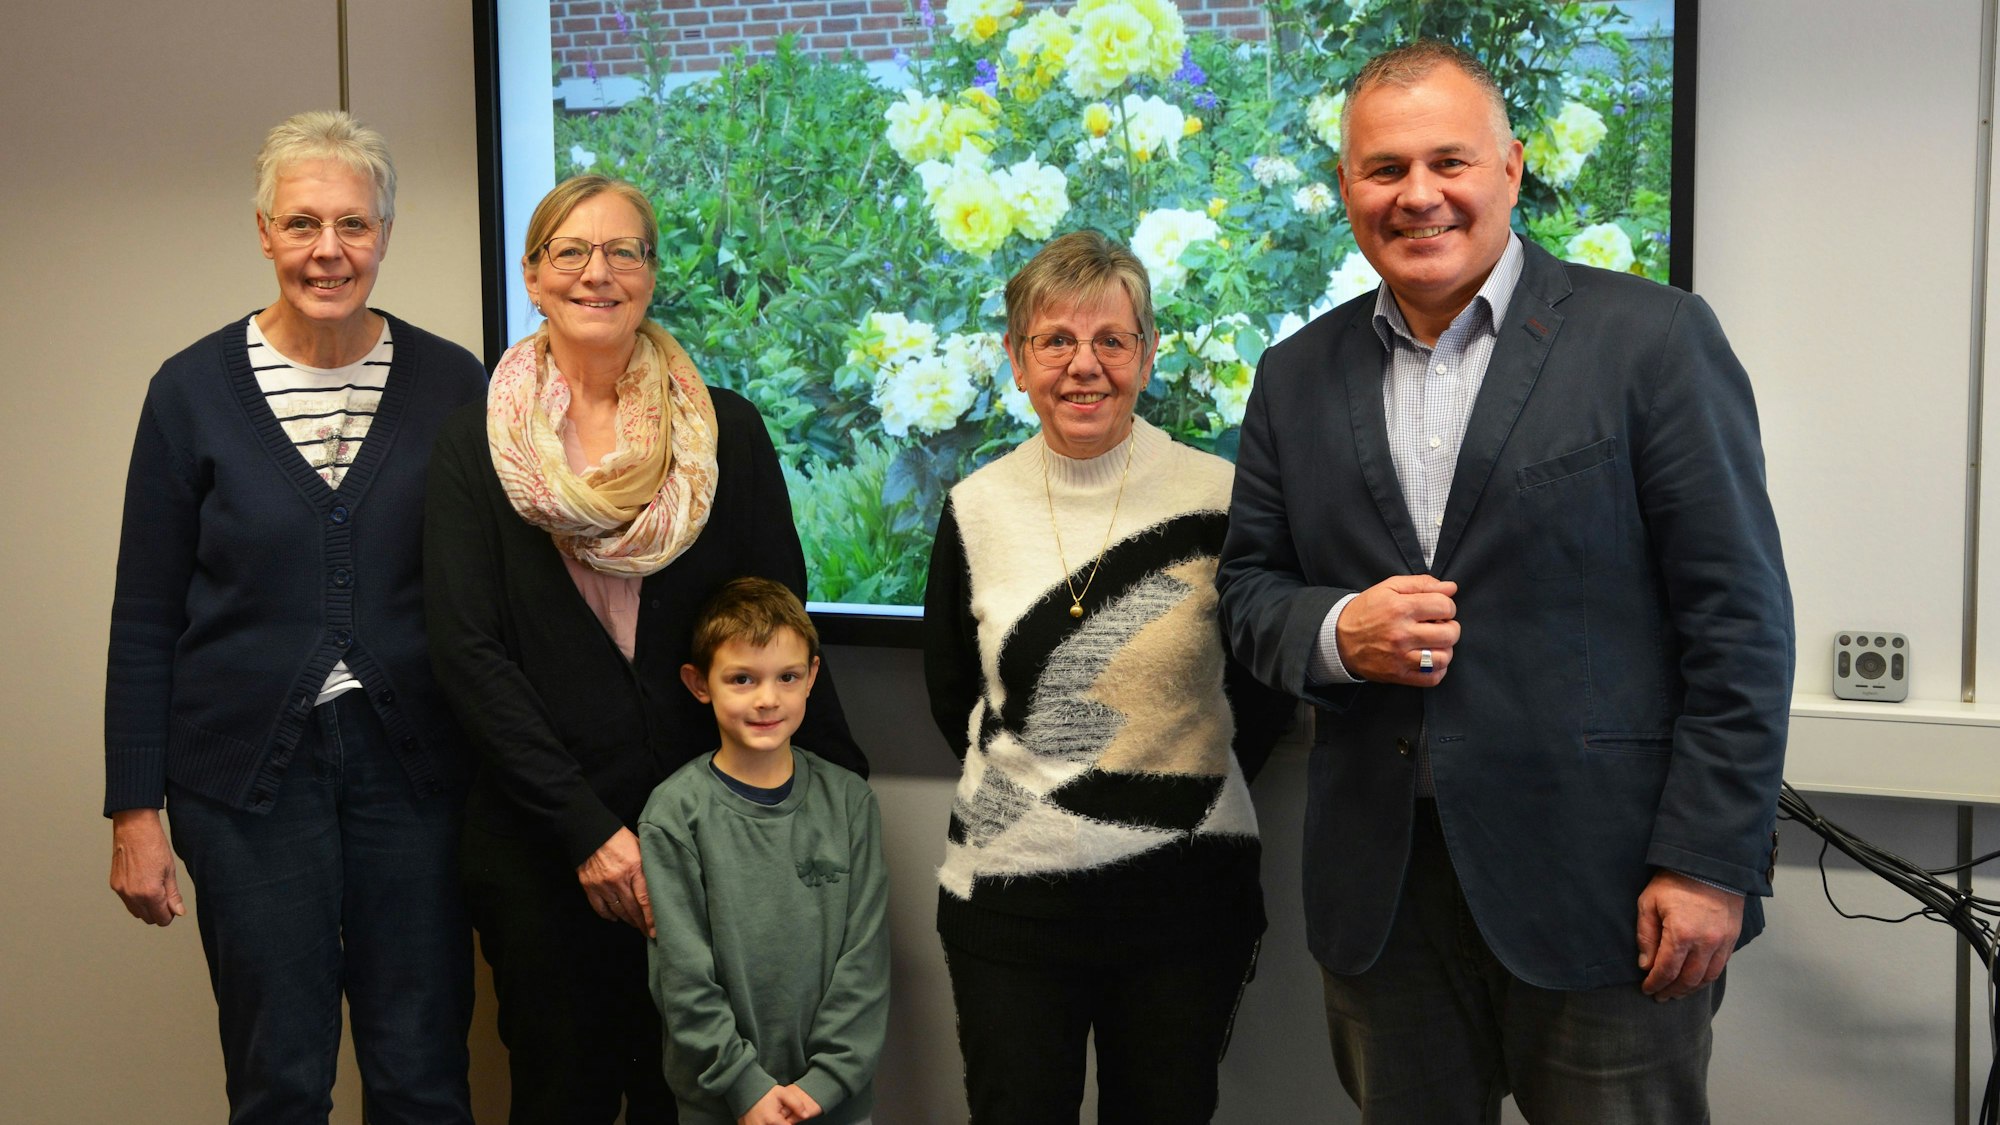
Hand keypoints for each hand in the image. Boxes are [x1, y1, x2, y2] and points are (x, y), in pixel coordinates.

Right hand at [109, 808, 184, 925]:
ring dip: (146, 908)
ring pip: (136, 912)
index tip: (174, 908)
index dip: (170, 915)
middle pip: (148, 918)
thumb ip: (173, 895)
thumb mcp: (170, 871)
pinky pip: (126, 901)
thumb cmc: (154, 846)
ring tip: (155, 890)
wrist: (134, 830)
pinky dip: (136, 899)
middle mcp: (133, 895)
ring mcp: (121, 891)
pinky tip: (143, 885)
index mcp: (150, 893)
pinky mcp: (114, 885)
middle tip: (167, 898)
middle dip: (158, 912)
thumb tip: (178, 912)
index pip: (161, 919)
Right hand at [577, 827, 653, 936]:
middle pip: (632, 909)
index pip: (645, 899)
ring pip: (618, 911)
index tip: (655, 931)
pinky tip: (616, 918)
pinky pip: (600, 908)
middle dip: (641, 923)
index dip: (651, 918)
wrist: (589, 830)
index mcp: (634, 868)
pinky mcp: (589, 886)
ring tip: (635, 925)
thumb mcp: (640, 846)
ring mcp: (603, 885)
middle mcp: (618, 879)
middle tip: (648, 932)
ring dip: (628, 920)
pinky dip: (608, 915)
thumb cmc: (618, 837)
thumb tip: (661, 879)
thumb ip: (648, 864)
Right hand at [737, 1084, 819, 1123]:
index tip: (787, 1119)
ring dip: (772, 1124)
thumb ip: (796, 1104)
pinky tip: (765, 1120)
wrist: (745, 1091)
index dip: (789, 1123)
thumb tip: (806, 1115)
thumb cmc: (766, 1093)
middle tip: (779, 1116)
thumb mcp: (783, 1093)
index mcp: (772, 1120)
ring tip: (771, 1117)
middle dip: (781, 1123)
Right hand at [1335, 574, 1459, 684]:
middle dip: (1450, 627)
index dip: (1447, 606)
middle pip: (1450, 633)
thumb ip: (1421, 584)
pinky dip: (1438, 669)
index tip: (1438, 609)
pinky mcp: (1398, 675)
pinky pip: (1432, 678)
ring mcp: (1400, 657)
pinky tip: (1430, 659)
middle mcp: (1402, 634)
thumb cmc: (1366, 610)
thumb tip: (1451, 587)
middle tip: (1439, 626)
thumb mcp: (1389, 587)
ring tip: (1434, 643)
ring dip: (1445, 649)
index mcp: (1401, 608)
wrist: (1339, 638)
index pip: (1445, 606)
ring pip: (1444, 657)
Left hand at [1636, 870, 1743, 999]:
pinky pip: (1719, 967)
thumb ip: (1646, 936)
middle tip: (1660, 996)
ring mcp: (1722, 942)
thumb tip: (1646, 965)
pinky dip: (1706, 978)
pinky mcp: (1732, 938)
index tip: (1646, 989)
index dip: (1655, 983)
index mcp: (1681, 934)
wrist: (1709, 863)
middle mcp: (1705, 943)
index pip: (1666, 970)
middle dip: (1672, 991)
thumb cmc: (1674, 881)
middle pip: (1688, 979)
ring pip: (1706, 977)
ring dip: (1690, 989)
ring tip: (1676, 993)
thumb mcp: (1648, 903)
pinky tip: (1695, 980)